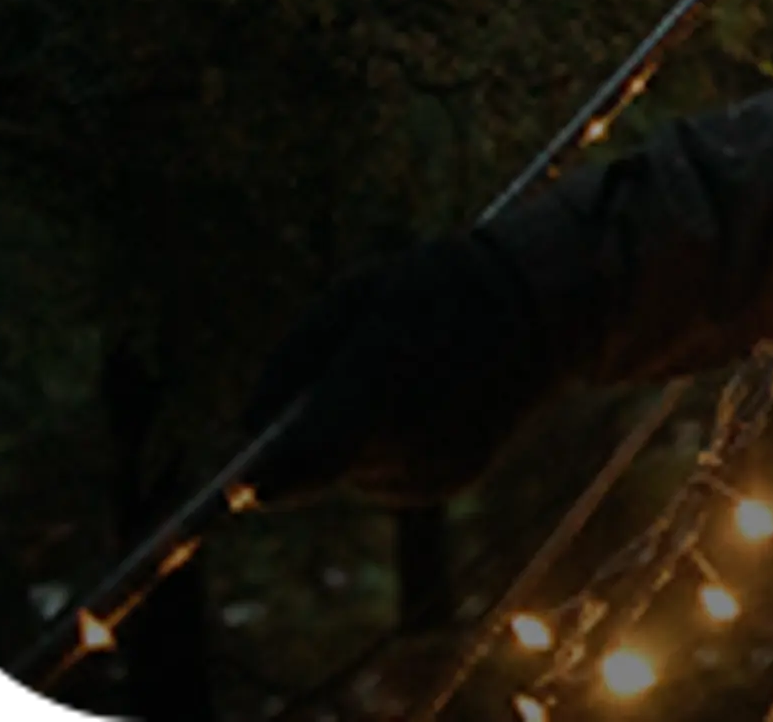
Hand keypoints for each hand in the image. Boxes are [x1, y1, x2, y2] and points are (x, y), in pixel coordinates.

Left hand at [240, 235, 559, 505]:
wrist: (541, 304)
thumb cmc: (436, 285)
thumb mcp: (352, 296)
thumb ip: (291, 362)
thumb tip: (248, 428)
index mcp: (381, 386)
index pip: (303, 461)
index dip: (261, 477)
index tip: (231, 486)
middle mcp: (409, 440)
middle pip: (319, 467)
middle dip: (308, 438)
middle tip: (334, 383)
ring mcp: (435, 467)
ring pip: (352, 473)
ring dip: (350, 440)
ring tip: (392, 378)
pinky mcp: (454, 480)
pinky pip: (388, 478)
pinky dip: (386, 449)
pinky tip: (418, 401)